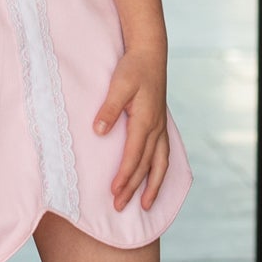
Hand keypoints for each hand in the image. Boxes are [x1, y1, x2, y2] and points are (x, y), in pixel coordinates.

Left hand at [94, 46, 171, 210]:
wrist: (150, 54)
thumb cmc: (132, 69)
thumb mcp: (118, 85)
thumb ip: (108, 109)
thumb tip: (98, 131)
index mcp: (144, 121)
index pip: (133, 156)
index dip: (124, 176)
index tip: (114, 192)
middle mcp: (155, 128)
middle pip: (146, 166)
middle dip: (133, 188)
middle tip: (120, 207)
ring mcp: (160, 128)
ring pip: (159, 164)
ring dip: (152, 185)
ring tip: (146, 205)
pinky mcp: (159, 125)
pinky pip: (163, 155)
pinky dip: (160, 172)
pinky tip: (156, 180)